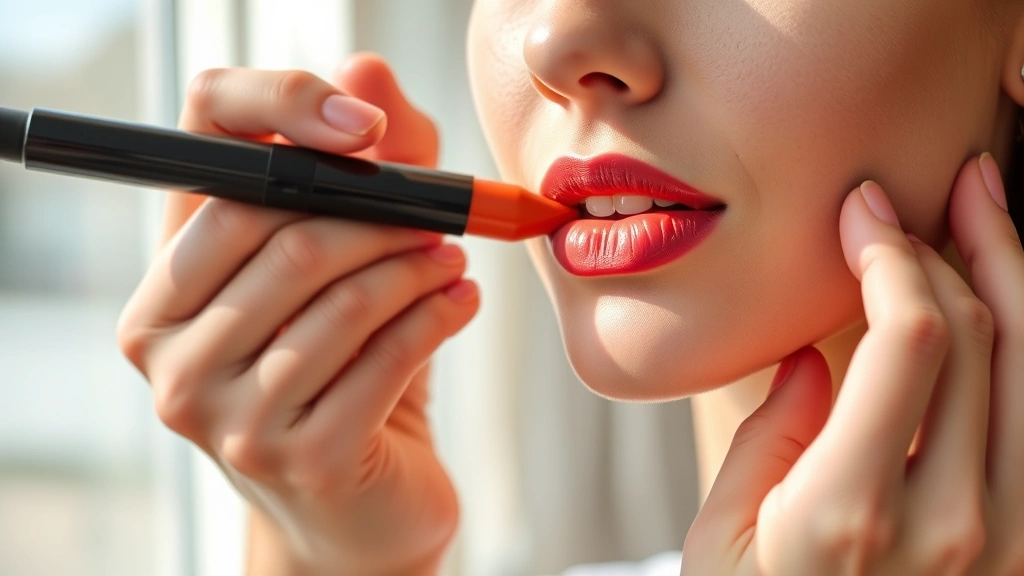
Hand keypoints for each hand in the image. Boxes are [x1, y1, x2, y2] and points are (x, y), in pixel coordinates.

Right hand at [117, 54, 477, 575]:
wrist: (357, 504)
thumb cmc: (341, 372)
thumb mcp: (342, 267)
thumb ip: (361, 166)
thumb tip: (367, 70)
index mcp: (162, 289)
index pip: (202, 155)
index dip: (284, 114)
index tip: (367, 125)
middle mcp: (167, 352)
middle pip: (284, 234)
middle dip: (382, 213)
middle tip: (441, 211)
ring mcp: (222, 415)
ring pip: (341, 300)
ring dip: (417, 266)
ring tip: (453, 258)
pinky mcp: (295, 459)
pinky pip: (385, 360)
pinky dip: (436, 319)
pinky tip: (461, 302)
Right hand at [683, 154, 1023, 574]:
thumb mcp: (723, 538)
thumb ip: (771, 435)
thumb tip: (818, 353)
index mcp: (851, 513)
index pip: (910, 340)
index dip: (893, 252)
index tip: (863, 211)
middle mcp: (952, 526)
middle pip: (986, 340)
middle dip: (960, 244)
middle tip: (936, 189)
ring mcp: (1005, 544)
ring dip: (1017, 278)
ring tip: (990, 213)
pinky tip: (1007, 307)